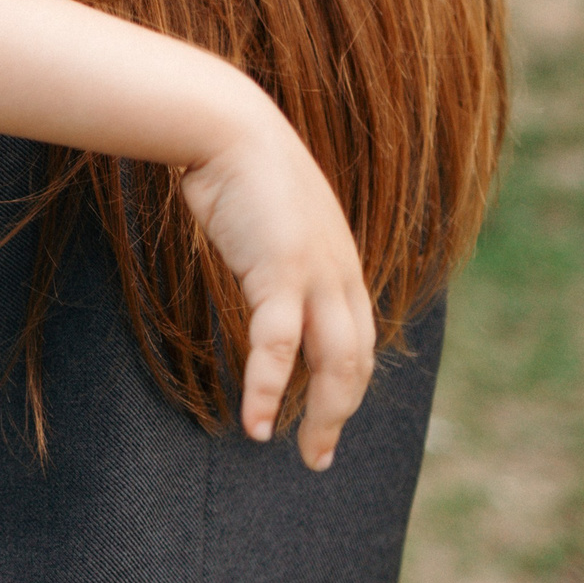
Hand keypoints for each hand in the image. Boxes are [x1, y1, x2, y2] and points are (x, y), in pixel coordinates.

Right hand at [177, 112, 376, 468]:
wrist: (226, 126)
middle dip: (340, 415)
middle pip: (355, 362)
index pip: (358, 340)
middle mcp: (340, 272)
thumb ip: (275, 246)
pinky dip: (269, 388)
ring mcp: (316, 273)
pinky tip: (257, 420)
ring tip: (300, 453)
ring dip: (321, 416)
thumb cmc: (236, 165)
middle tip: (317, 456)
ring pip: (334, 363)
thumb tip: (258, 259)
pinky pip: (277, 345)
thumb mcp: (269, 216)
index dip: (346, 386)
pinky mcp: (281, 272)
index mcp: (340, 262)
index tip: (325, 420)